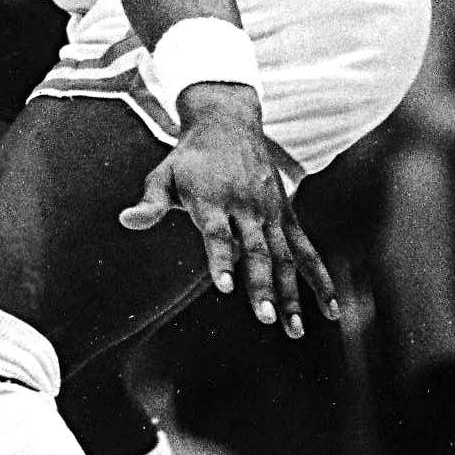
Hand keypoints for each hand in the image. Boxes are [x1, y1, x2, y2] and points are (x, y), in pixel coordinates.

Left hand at [118, 83, 338, 337]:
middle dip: (261, 284)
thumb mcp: (163, 174)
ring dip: (292, 293)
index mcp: (212, 199)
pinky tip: (330, 311)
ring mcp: (270, 212)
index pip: (216, 233)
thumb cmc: (187, 158)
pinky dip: (320, 278)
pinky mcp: (287, 215)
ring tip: (294, 331)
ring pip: (284, 256)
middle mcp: (245, 207)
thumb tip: (124, 220)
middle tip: (265, 319)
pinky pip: (307, 249)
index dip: (220, 259)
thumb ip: (150, 203)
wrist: (226, 123)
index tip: (223, 286)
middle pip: (255, 250)